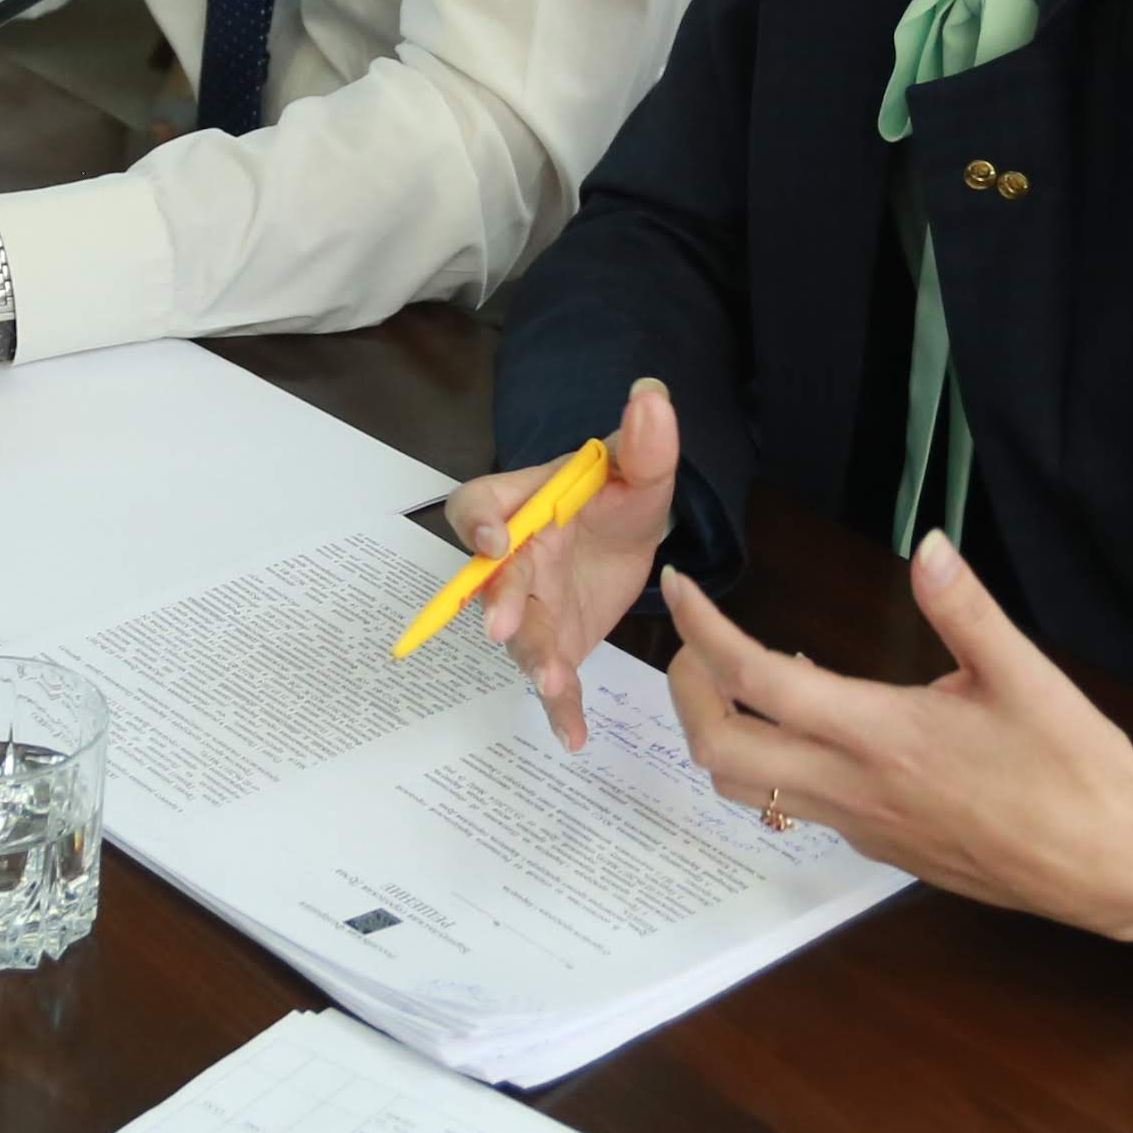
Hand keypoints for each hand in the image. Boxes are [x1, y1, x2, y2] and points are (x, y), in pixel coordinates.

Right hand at [453, 379, 683, 744]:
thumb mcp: (642, 468)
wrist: (632, 532)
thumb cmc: (618, 492)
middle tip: (504, 627)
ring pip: (522, 637)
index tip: (496, 538)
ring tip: (552, 682)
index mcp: (524, 503)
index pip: (480, 504)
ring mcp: (533, 608)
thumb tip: (652, 394)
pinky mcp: (558, 645)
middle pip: (494, 581)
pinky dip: (560, 710)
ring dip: (532, 660)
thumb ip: (645, 440)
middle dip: (500, 603)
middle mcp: (515, 559)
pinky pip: (553, 681)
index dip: (481, 522)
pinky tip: (573, 738)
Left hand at [659, 535, 1132, 941]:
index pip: (757, 681)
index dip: (703, 631)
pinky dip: (778, 760)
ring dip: (723, 734)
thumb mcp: (1026, 675)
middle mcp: (856, 788)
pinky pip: (800, 807)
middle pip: (720, 753)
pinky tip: (821, 724)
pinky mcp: (883, 848)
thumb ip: (966, 608)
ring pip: (750, 791)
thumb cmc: (1076, 772)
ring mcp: (864, 827)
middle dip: (688, 694)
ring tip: (745, 681)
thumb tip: (929, 544)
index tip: (681, 588)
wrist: (1112, 868)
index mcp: (882, 735)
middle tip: (696, 644)